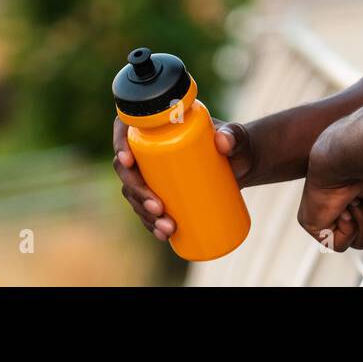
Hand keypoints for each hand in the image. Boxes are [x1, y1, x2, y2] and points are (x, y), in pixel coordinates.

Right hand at [113, 113, 256, 242]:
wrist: (243, 165)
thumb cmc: (236, 144)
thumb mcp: (237, 137)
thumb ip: (234, 135)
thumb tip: (223, 141)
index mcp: (158, 126)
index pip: (126, 128)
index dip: (119, 142)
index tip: (129, 161)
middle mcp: (149, 149)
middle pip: (127, 169)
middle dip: (137, 191)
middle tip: (158, 208)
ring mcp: (153, 173)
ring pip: (134, 193)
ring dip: (143, 213)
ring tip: (167, 228)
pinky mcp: (162, 192)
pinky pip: (146, 209)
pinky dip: (151, 224)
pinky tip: (162, 235)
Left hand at [297, 147, 362, 252]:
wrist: (345, 161)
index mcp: (357, 197)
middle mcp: (340, 206)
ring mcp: (326, 216)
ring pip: (356, 242)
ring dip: (362, 222)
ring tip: (354, 201)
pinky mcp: (314, 225)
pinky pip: (339, 245)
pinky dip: (347, 229)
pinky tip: (344, 210)